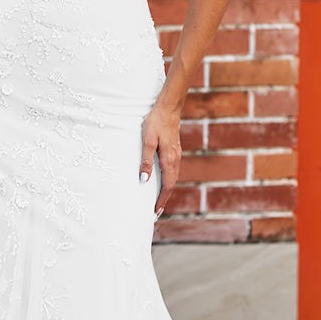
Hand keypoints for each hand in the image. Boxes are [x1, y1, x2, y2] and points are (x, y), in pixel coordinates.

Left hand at [140, 101, 181, 217]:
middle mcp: (175, 159)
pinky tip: (163, 182)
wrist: (168, 108)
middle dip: (165, 198)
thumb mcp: (147, 141)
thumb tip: (143, 180)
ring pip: (173, 177)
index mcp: (169, 159)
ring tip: (159, 200)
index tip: (156, 211)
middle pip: (172, 184)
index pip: (167, 185)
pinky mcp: (175, 151)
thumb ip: (146, 161)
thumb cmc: (155, 122)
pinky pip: (173, 170)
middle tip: (157, 211)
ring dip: (167, 190)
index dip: (162, 199)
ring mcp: (176, 155)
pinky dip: (169, 180)